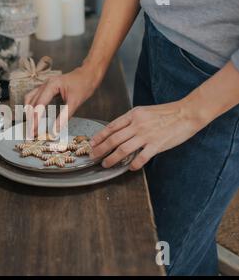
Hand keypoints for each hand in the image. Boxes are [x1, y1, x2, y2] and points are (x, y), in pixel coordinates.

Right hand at [24, 66, 98, 135]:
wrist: (88, 74)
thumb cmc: (83, 85)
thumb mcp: (75, 102)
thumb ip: (64, 116)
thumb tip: (56, 130)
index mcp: (51, 85)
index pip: (40, 104)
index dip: (35, 118)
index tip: (33, 130)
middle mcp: (45, 84)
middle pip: (33, 102)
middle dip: (31, 118)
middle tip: (30, 131)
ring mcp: (44, 85)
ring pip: (30, 98)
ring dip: (29, 112)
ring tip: (30, 124)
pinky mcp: (46, 88)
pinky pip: (34, 96)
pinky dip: (32, 106)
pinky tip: (33, 114)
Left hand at [90, 100, 204, 170]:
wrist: (187, 112)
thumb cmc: (166, 112)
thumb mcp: (144, 112)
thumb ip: (131, 121)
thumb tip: (117, 131)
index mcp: (134, 115)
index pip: (111, 127)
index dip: (100, 136)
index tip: (92, 143)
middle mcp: (138, 125)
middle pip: (114, 139)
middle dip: (101, 149)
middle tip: (93, 156)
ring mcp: (147, 135)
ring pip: (124, 149)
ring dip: (112, 158)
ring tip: (106, 164)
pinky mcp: (157, 144)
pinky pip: (142, 157)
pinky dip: (134, 164)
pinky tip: (130, 168)